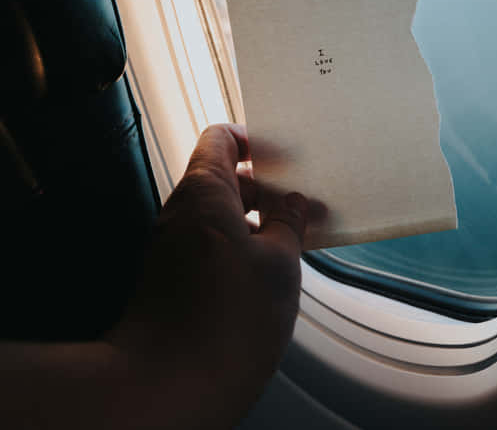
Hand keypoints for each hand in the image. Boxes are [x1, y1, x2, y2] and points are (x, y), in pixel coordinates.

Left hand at [108, 123, 308, 428]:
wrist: (162, 389)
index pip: (220, 139)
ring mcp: (171, 248)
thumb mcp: (279, 265)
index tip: (283, 158)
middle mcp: (180, 213)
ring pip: (217, 218)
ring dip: (254, 224)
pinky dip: (237, 251)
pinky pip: (207, 248)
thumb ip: (289, 225)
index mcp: (203, 193)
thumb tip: (294, 205)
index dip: (252, 141)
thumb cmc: (222, 324)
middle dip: (264, 191)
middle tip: (302, 208)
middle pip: (222, 179)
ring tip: (293, 244)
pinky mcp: (170, 281)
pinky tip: (266, 277)